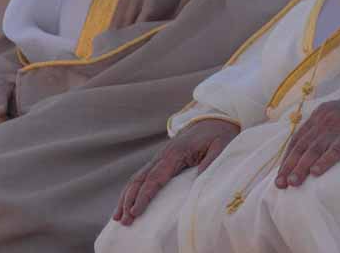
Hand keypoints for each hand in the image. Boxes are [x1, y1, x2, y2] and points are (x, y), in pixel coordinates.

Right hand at [113, 118, 238, 225]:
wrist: (214, 119)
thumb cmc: (219, 135)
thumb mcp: (221, 146)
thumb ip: (212, 161)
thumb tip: (199, 178)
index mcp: (175, 153)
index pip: (155, 178)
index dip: (144, 196)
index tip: (135, 212)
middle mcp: (163, 155)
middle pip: (140, 179)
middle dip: (129, 200)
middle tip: (124, 221)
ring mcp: (160, 157)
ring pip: (137, 178)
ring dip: (126, 197)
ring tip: (117, 217)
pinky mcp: (162, 160)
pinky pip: (144, 176)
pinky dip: (132, 190)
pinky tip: (127, 204)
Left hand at [275, 81, 339, 188]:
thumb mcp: (339, 113)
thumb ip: (325, 126)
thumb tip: (313, 146)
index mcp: (319, 114)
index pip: (297, 138)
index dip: (287, 157)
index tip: (279, 174)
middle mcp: (324, 119)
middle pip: (302, 145)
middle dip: (289, 166)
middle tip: (279, 184)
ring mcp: (338, 126)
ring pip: (314, 149)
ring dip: (301, 167)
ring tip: (293, 183)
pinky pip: (336, 149)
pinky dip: (325, 161)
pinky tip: (317, 173)